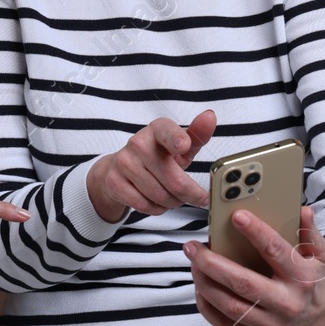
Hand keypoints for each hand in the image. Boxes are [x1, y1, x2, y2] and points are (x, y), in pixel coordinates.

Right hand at [86, 109, 216, 221]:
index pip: (167, 132)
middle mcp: (138, 143)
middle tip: (199, 198)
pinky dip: (157, 208)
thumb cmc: (157, 156)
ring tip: (175, 197)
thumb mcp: (179, 145)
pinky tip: (158, 201)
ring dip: (174, 202)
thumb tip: (210, 117)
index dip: (176, 139)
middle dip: (190, 194)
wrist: (119, 168)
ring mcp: (124, 163)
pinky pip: (145, 205)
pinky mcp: (114, 182)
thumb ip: (197, 134)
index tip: (184, 146)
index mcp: (157, 130)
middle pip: (173, 180)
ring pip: (160, 196)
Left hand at [185, 205, 324, 325]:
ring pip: (229, 305)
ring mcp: (270, 322)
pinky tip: (200, 286)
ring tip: (193, 263)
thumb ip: (309, 232)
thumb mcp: (318, 254)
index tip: (236, 216)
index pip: (275, 251)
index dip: (255, 232)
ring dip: (205, 283)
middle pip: (243, 283)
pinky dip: (206, 305)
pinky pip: (224, 323)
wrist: (318, 319)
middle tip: (194, 247)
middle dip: (213, 263)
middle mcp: (286, 302)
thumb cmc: (311, 281)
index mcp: (301, 278)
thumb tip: (304, 211)